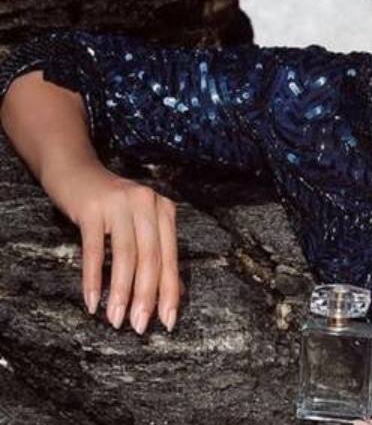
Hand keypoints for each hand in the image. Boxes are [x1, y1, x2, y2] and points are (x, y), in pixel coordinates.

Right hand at [41, 161, 183, 333]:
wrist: (76, 171)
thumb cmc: (111, 205)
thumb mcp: (139, 223)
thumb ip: (155, 252)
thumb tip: (171, 293)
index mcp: (164, 211)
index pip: (171, 258)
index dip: (170, 291)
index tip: (168, 321)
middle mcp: (147, 205)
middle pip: (151, 258)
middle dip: (146, 296)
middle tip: (139, 327)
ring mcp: (120, 205)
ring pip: (125, 256)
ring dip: (121, 292)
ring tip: (116, 320)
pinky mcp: (92, 209)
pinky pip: (94, 250)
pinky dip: (93, 278)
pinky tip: (91, 302)